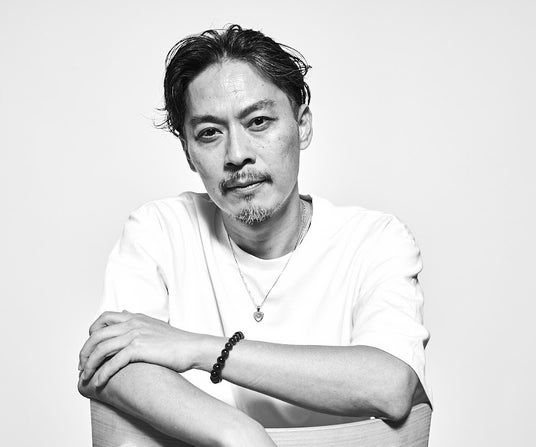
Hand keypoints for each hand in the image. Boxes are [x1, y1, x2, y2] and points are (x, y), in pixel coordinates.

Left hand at [78, 311, 199, 386]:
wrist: (193, 347)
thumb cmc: (176, 341)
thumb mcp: (154, 325)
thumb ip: (137, 320)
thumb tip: (125, 313)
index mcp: (135, 317)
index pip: (103, 318)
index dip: (92, 333)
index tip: (90, 349)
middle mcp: (132, 323)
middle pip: (96, 335)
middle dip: (85, 352)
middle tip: (82, 366)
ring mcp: (135, 334)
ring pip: (101, 349)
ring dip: (89, 365)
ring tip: (85, 377)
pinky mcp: (139, 348)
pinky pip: (113, 362)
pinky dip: (102, 373)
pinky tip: (99, 382)